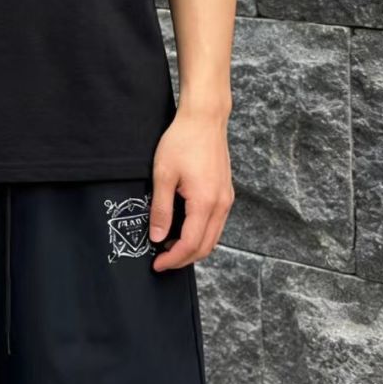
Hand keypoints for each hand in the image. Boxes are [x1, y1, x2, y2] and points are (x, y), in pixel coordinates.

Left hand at [148, 104, 233, 271]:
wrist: (204, 119)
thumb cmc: (182, 141)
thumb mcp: (163, 175)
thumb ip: (160, 210)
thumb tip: (157, 238)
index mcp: (205, 202)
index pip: (191, 244)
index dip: (173, 259)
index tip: (156, 264)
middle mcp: (221, 204)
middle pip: (206, 247)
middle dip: (183, 259)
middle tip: (161, 260)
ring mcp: (226, 199)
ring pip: (213, 237)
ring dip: (193, 247)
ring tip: (169, 246)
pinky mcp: (226, 192)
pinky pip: (216, 223)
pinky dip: (201, 233)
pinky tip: (183, 229)